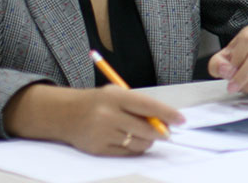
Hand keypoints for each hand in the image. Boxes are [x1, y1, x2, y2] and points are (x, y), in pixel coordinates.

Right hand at [3, 83, 182, 155]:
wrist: (66, 114)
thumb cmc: (100, 102)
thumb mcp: (118, 94)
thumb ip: (139, 105)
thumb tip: (164, 121)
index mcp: (116, 97)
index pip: (148, 106)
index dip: (168, 114)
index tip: (181, 120)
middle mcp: (108, 116)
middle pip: (145, 129)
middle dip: (161, 132)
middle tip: (168, 132)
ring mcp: (102, 134)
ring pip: (138, 143)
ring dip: (149, 141)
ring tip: (148, 135)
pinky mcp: (98, 149)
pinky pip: (127, 152)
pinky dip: (135, 148)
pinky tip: (132, 140)